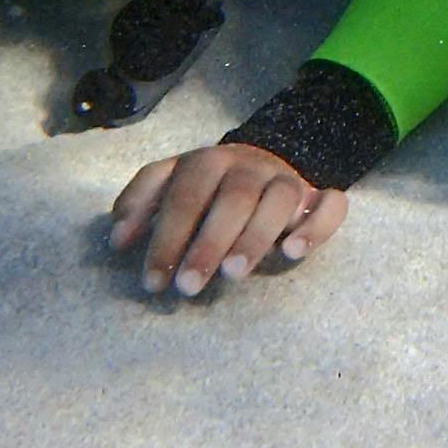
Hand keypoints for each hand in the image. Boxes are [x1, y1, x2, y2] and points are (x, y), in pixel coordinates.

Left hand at [111, 143, 346, 298]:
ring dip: (256, 235)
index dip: (166, 237)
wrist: (264, 160)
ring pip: (280, 199)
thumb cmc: (208, 187)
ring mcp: (287, 178)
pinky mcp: (318, 196)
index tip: (153, 282)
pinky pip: (331, 204)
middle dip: (207, 243)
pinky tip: (293, 253)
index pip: (184, 196)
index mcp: (207, 161)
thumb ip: (142, 203)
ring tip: (234, 274)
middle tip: (188, 287)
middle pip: (232, 197)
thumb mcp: (170, 183)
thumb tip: (116, 238)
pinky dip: (316, 226)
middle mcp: (249, 165)